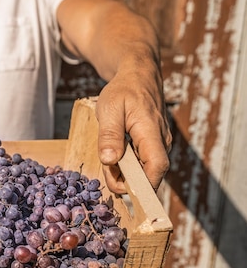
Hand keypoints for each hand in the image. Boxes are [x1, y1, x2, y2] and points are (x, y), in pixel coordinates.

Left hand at [95, 69, 171, 193]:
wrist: (137, 77)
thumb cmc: (123, 90)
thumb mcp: (110, 109)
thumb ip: (109, 135)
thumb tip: (109, 160)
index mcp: (152, 133)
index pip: (157, 167)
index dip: (143, 185)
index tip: (124, 190)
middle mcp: (160, 142)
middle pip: (148, 173)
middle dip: (127, 180)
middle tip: (106, 172)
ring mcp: (157, 145)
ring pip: (143, 169)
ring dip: (124, 172)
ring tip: (109, 158)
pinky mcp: (151, 146)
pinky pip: (140, 162)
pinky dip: (125, 165)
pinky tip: (114, 155)